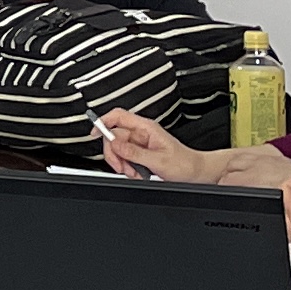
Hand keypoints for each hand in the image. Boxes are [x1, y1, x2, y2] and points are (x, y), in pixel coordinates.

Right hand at [98, 110, 232, 182]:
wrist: (196, 173)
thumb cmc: (185, 164)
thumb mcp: (158, 160)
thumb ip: (134, 153)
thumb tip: (115, 144)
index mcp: (146, 128)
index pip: (118, 116)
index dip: (103, 121)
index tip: (94, 132)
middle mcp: (142, 133)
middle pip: (114, 137)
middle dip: (115, 154)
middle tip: (123, 166)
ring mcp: (141, 143)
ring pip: (118, 150)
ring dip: (122, 163)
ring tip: (134, 172)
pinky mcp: (141, 153)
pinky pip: (126, 158)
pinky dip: (128, 168)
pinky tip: (137, 173)